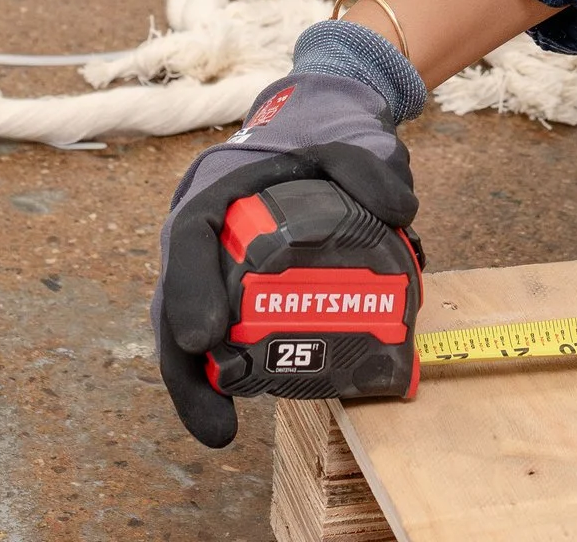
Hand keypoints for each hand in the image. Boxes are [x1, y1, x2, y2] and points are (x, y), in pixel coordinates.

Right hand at [151, 73, 418, 445]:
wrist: (305, 155)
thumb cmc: (311, 155)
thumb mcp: (339, 144)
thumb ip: (366, 168)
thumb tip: (402, 213)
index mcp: (215, 198)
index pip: (190, 239)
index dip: (189, 289)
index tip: (206, 336)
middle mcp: (200, 245)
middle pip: (173, 305)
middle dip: (187, 365)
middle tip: (215, 410)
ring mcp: (208, 279)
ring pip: (184, 337)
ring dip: (197, 388)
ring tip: (219, 432)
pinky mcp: (229, 307)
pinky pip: (214, 347)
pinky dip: (217, 384)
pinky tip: (229, 423)